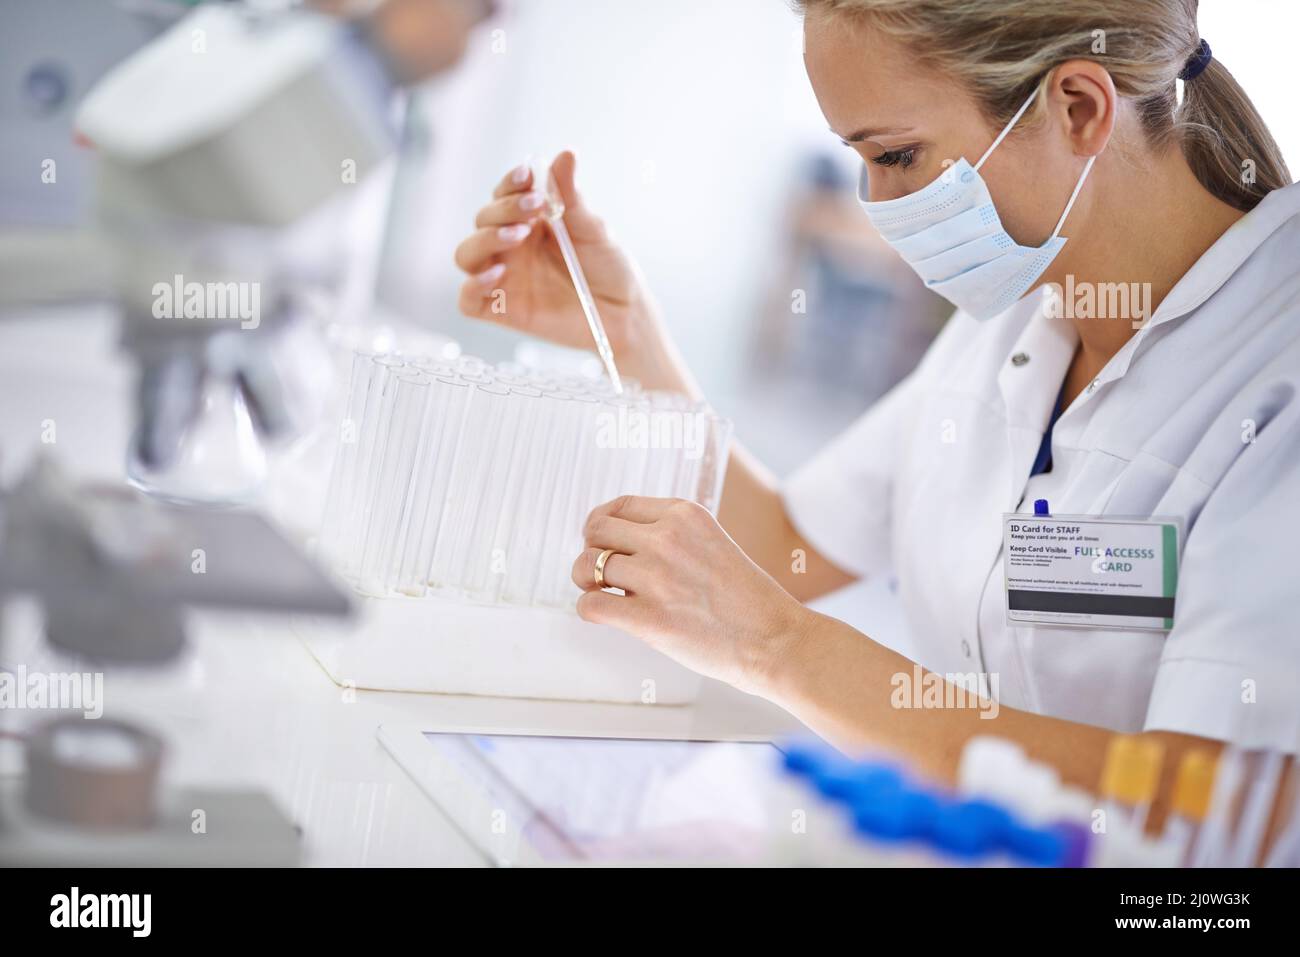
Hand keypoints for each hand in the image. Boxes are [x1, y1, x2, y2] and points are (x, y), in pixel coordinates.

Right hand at [455, 151, 647, 359]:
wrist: (623, 313)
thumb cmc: (609, 268)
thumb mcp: (593, 230)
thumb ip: (572, 197)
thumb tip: (566, 154)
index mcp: (529, 222)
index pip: (503, 195)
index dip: (509, 183)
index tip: (527, 176)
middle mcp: (511, 247)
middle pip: (482, 220)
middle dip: (503, 209)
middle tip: (534, 208)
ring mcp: (504, 278)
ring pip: (466, 254)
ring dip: (485, 240)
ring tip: (517, 236)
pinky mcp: (502, 311)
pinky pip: (468, 301)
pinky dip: (473, 286)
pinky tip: (496, 274)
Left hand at [571, 496, 812, 695]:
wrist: (775, 640)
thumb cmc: (747, 600)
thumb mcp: (713, 542)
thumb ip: (672, 535)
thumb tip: (618, 542)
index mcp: (685, 514)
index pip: (619, 505)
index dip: (604, 525)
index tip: (606, 543)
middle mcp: (667, 539)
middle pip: (595, 529)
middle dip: (591, 549)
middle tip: (600, 570)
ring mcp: (657, 578)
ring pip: (586, 565)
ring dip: (586, 580)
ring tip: (603, 592)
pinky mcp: (648, 618)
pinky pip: (590, 604)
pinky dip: (589, 609)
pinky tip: (606, 614)